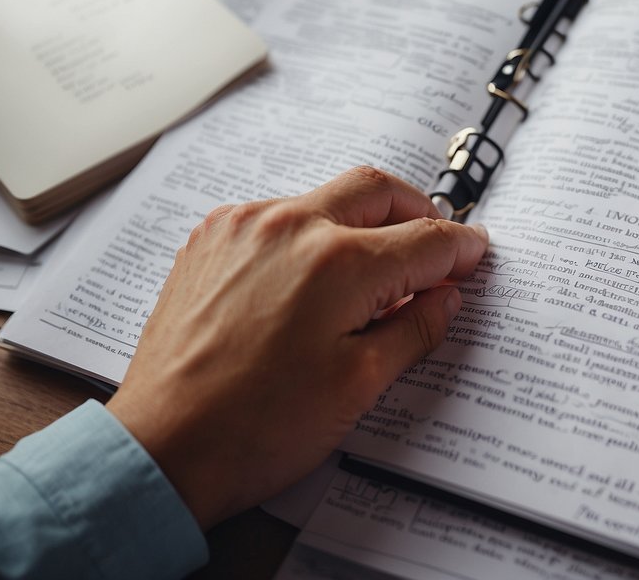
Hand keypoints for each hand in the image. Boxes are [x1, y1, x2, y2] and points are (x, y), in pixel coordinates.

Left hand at [106, 166, 487, 529]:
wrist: (162, 448)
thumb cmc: (257, 428)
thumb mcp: (359, 385)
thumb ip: (414, 329)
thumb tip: (445, 297)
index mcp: (338, 264)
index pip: (425, 239)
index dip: (461, 249)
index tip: (476, 255)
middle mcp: (289, 226)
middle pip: (377, 189)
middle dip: (417, 211)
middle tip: (436, 247)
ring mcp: (243, 227)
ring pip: (325, 198)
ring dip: (361, 223)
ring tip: (372, 276)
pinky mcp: (210, 239)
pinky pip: (278, 216)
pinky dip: (309, 235)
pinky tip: (314, 280)